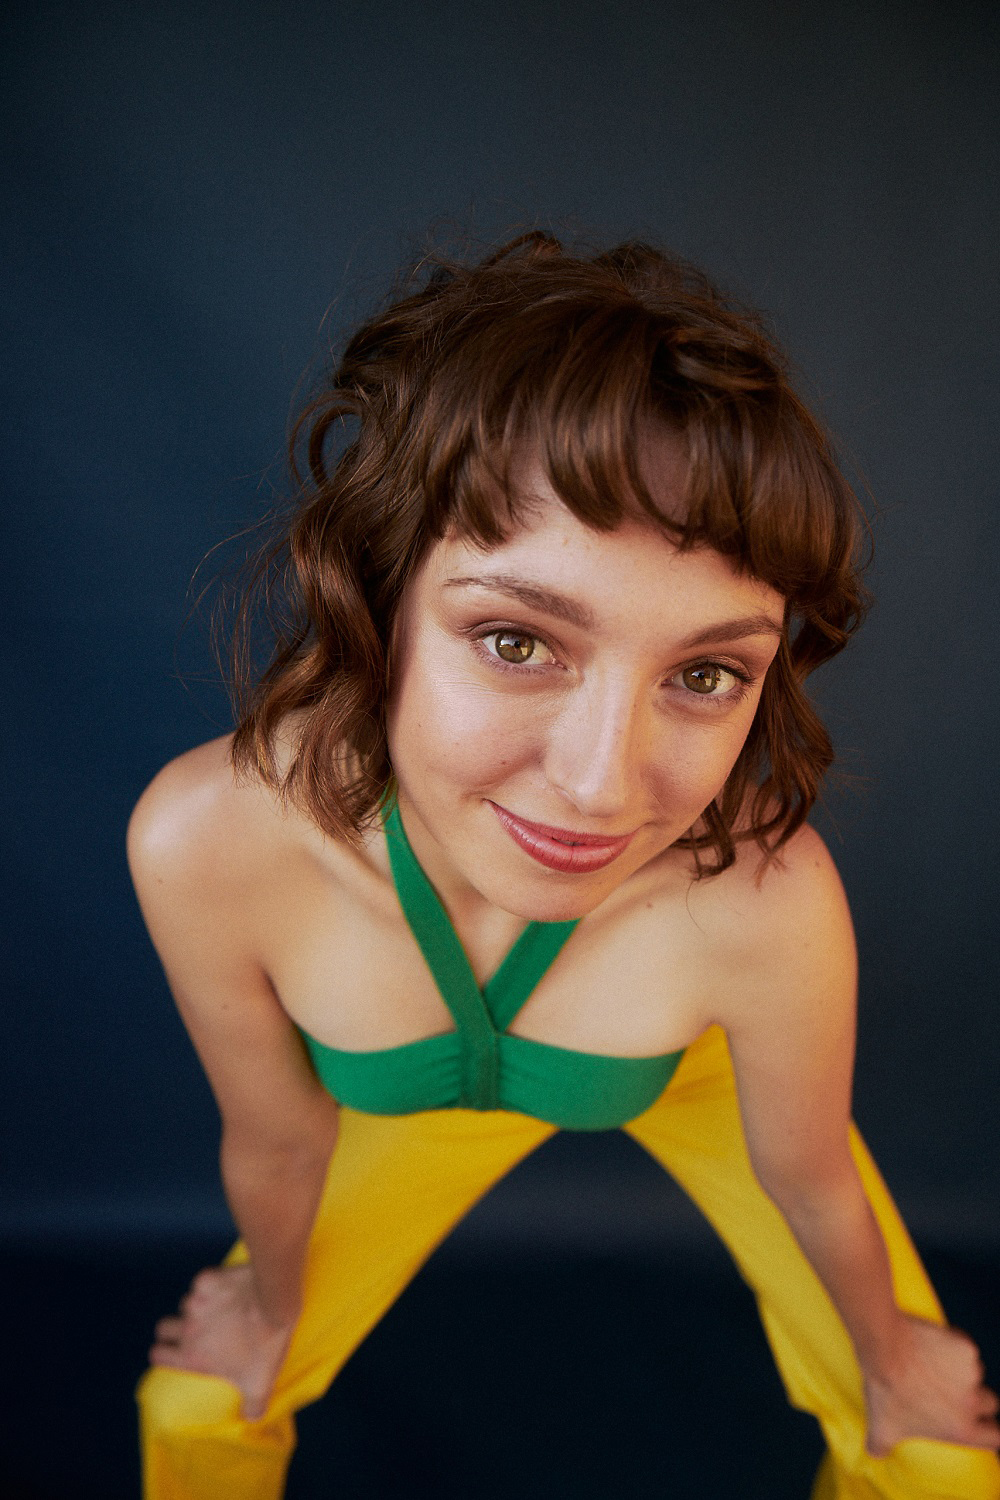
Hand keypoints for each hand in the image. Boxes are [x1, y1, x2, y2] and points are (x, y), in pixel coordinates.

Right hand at [150, 1263, 295, 1419]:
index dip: (164, 1353)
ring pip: (186, 1302)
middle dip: (175, 1327)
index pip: (158, 1355)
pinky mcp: (208, 1279)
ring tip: (223, 1308)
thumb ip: (252, 1405)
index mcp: (193, 1356)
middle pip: (164, 1327)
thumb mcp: (260, 1383)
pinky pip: (203, 1280)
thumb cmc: (266, 1346)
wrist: (275, 1304)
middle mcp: (188, 1329)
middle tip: (196, 1328)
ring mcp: (196, 1301)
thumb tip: (252, 1418)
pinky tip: (230, 1286)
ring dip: (199, 1304)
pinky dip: (213, 1282)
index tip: (174, 1351)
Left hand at [864, 1314, 999, 1456]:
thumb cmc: (885, 1390)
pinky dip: (952, 1344)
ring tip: (930, 1365)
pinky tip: (930, 1344)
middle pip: (988, 1402)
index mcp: (961, 1429)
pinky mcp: (965, 1347)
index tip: (979, 1424)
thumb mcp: (881, 1428)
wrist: (884, 1349)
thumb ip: (882, 1446)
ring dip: (959, 1369)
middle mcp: (972, 1403)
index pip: (994, 1437)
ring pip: (975, 1371)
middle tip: (947, 1390)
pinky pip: (964, 1345)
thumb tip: (876, 1452)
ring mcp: (972, 1373)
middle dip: (973, 1397)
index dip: (988, 1431)